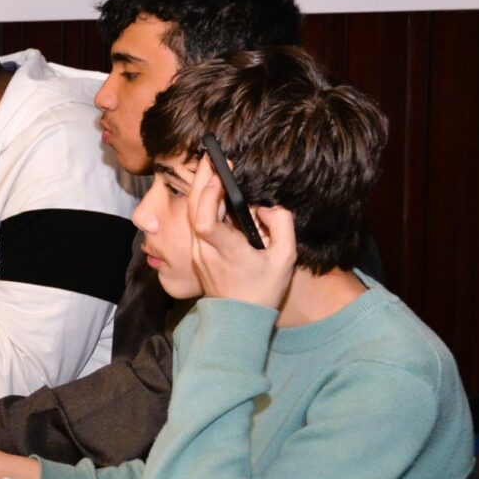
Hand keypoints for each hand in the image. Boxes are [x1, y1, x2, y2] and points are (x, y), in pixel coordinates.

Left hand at [185, 160, 297, 309]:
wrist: (239, 321)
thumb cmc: (263, 291)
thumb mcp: (285, 259)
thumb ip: (282, 226)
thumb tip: (267, 207)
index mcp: (227, 252)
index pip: (205, 222)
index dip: (208, 197)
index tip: (219, 178)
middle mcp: (206, 251)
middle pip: (194, 210)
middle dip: (201, 179)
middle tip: (210, 156)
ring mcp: (199, 253)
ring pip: (192, 215)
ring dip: (201, 189)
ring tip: (211, 167)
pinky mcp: (199, 254)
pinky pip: (197, 223)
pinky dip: (203, 204)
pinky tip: (213, 193)